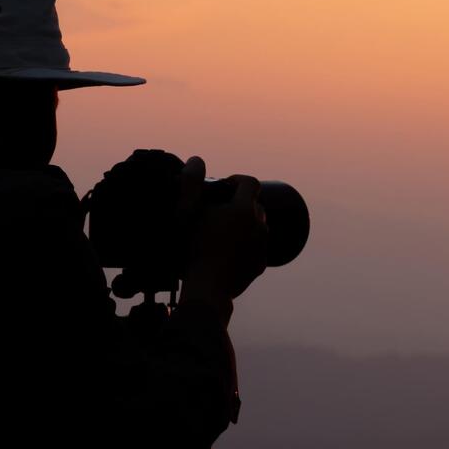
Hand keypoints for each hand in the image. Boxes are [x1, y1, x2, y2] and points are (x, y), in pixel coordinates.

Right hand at [178, 157, 269, 304]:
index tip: (223, 186)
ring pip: (257, 227)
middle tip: (218, 210)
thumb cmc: (194, 248)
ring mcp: (262, 247)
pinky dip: (245, 245)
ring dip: (244, 224)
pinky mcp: (260, 265)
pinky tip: (228, 250)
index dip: (237, 179)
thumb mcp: (187, 212)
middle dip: (239, 203)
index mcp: (244, 209)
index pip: (250, 182)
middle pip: (255, 205)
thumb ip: (190, 183)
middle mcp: (259, 225)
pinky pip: (256, 248)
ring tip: (222, 231)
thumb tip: (197, 160)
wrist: (206, 288)